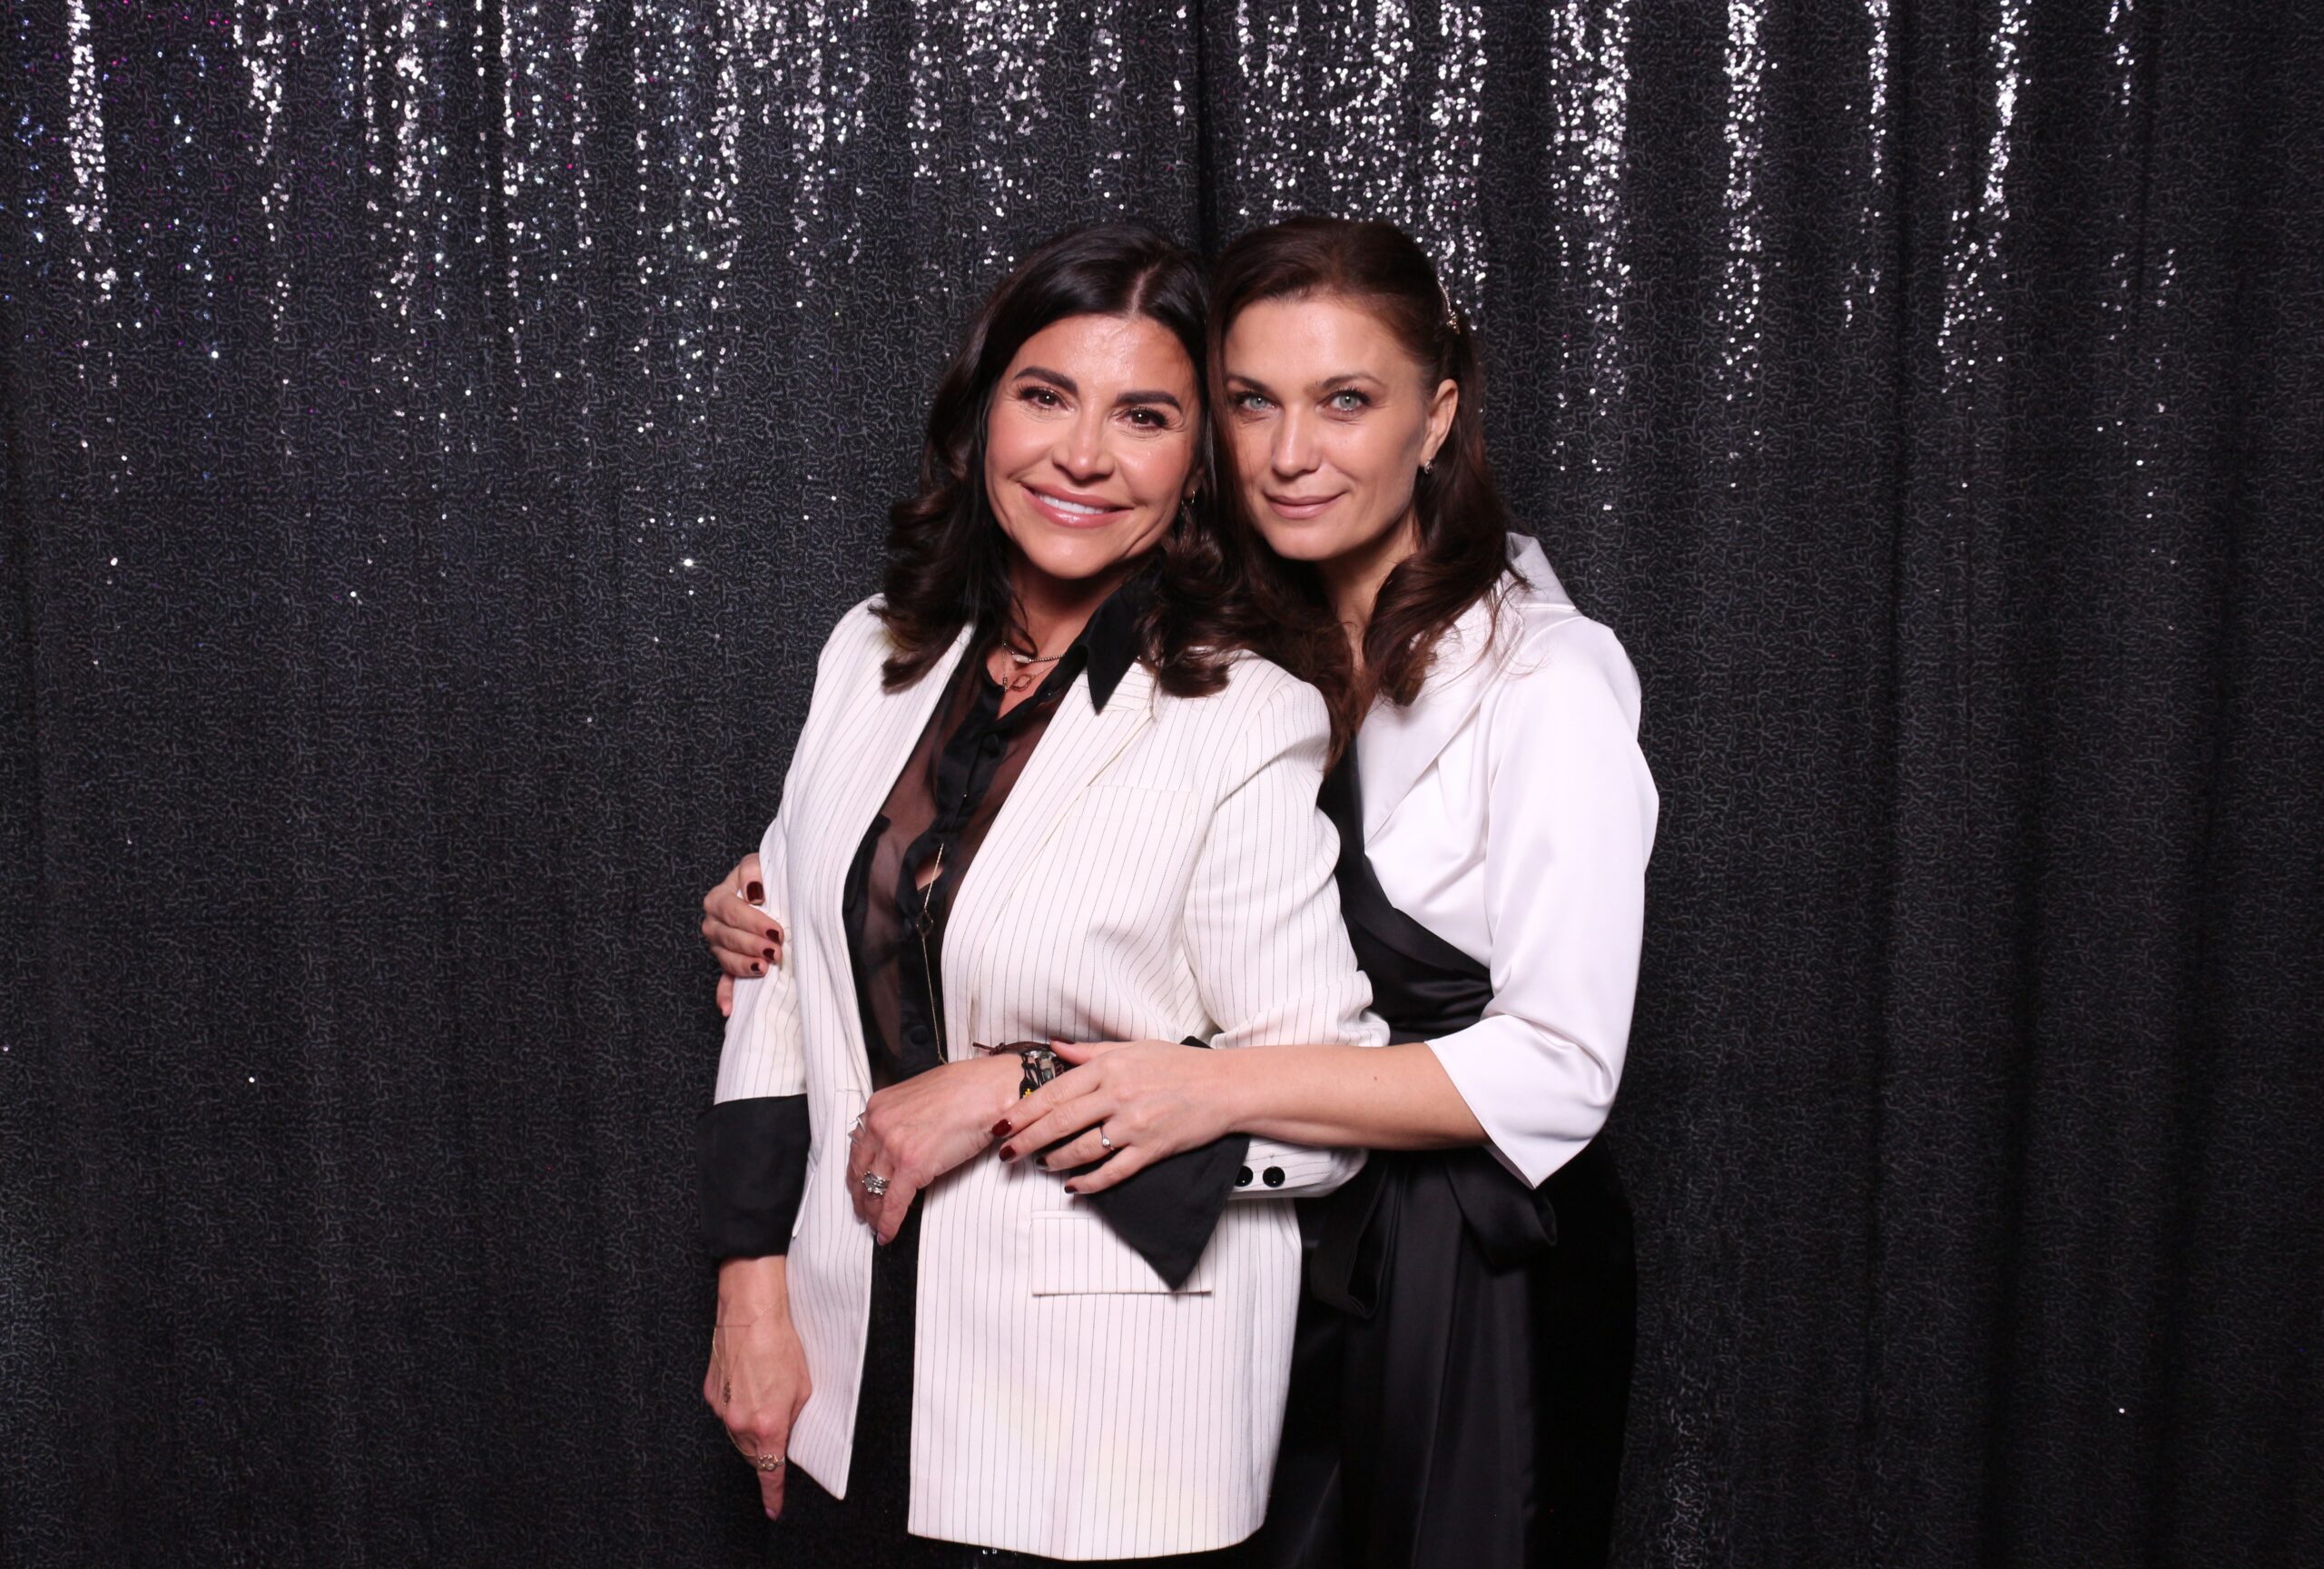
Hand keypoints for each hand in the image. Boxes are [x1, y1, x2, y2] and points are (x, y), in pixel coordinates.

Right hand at [701, 852, 782, 1016]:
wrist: (770, 891)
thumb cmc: (766, 877)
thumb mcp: (760, 863)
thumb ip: (753, 871)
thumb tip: (755, 892)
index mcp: (719, 898)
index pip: (730, 910)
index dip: (752, 921)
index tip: (775, 929)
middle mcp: (714, 923)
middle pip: (728, 937)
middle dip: (752, 945)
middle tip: (775, 951)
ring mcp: (719, 946)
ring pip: (726, 959)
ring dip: (745, 966)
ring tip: (765, 968)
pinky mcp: (728, 963)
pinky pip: (723, 982)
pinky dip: (725, 996)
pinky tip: (728, 1009)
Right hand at [706, 1256, 811, 1519]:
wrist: (750, 1312)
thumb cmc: (781, 1343)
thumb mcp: (804, 1386)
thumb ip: (796, 1418)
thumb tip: (791, 1434)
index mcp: (768, 1423)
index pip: (770, 1471)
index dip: (773, 1494)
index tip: (774, 1509)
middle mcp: (740, 1422)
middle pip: (753, 1453)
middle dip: (766, 1450)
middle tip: (779, 1430)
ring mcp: (720, 1408)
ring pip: (738, 1434)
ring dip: (751, 1427)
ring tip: (765, 1397)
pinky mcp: (709, 1393)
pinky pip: (726, 1412)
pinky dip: (738, 1407)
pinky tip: (749, 1385)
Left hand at [847, 1054, 1022, 1242]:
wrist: (989, 1091)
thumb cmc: (966, 1089)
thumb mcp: (921, 1096)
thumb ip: (904, 1118)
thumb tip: (904, 1139)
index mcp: (878, 1106)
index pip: (858, 1148)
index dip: (858, 1172)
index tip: (859, 1184)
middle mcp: (879, 1124)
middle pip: (859, 1171)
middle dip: (860, 1196)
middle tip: (863, 1211)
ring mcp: (893, 1145)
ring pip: (873, 1190)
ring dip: (872, 1213)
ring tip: (875, 1226)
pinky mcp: (911, 1165)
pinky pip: (893, 1203)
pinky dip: (888, 1223)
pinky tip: (886, 1235)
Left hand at [992, 1039, 1241, 1194]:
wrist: (1223, 1086)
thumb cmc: (1179, 1065)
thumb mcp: (1132, 1048)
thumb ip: (1089, 1052)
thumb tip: (1055, 1047)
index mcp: (1108, 1069)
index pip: (1054, 1093)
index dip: (1024, 1111)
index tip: (1003, 1123)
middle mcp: (1117, 1096)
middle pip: (1060, 1123)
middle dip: (1027, 1140)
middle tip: (1007, 1152)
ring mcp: (1133, 1125)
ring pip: (1082, 1149)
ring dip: (1055, 1161)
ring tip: (1040, 1165)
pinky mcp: (1151, 1149)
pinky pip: (1113, 1171)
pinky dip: (1090, 1183)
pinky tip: (1074, 1187)